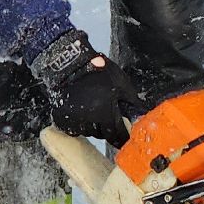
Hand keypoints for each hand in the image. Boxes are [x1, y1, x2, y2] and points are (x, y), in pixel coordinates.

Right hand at [33, 29, 142, 146]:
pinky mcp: (62, 118)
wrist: (70, 64)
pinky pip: (74, 128)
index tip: (124, 139)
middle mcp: (89, 120)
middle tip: (108, 115)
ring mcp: (73, 120)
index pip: (117, 134)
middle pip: (102, 134)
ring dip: (93, 125)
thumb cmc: (98, 71)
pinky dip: (79, 122)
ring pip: (88, 131)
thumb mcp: (121, 82)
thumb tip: (141, 112)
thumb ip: (132, 100)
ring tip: (93, 108)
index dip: (122, 137)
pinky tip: (81, 109)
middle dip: (107, 127)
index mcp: (105, 112)